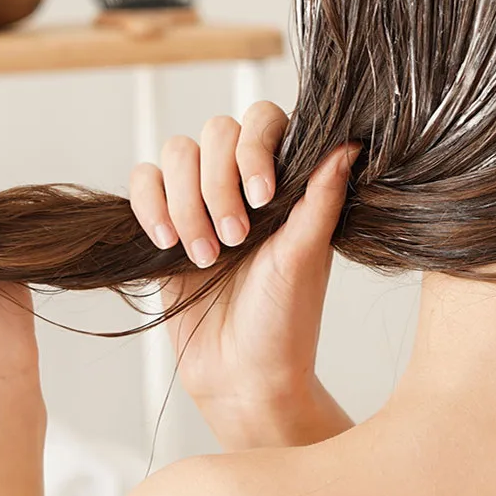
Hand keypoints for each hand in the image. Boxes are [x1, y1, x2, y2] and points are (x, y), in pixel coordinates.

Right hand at [129, 102, 356, 447]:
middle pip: (215, 131)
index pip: (264, 121)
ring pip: (176, 153)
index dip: (256, 147)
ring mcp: (201, 200)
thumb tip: (352, 141)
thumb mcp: (306, 257)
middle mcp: (242, 182)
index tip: (263, 198)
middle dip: (218, 184)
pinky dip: (150, 205)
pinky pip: (144, 183)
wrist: (242, 374)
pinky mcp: (163, 223)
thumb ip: (322, 197)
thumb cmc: (285, 320)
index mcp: (287, 183)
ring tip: (205, 255)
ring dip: (186, 201)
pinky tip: (168, 243)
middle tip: (235, 239)